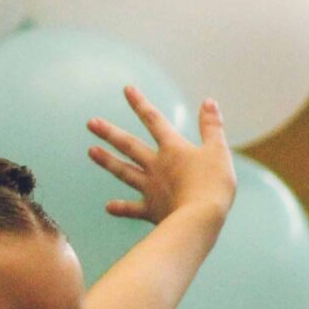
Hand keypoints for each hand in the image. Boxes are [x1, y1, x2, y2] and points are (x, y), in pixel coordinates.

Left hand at [85, 84, 236, 224]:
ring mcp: (151, 188)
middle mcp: (157, 166)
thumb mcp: (217, 151)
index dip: (140, 103)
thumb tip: (208, 101)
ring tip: (90, 151)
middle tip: (91, 123)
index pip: (153, 120)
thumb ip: (212, 127)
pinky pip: (133, 209)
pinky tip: (108, 207)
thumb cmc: (213, 184)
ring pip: (125, 172)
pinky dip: (121, 208)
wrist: (201, 219)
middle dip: (110, 132)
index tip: (126, 89)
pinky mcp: (152, 210)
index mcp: (173, 149)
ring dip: (107, 161)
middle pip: (129, 145)